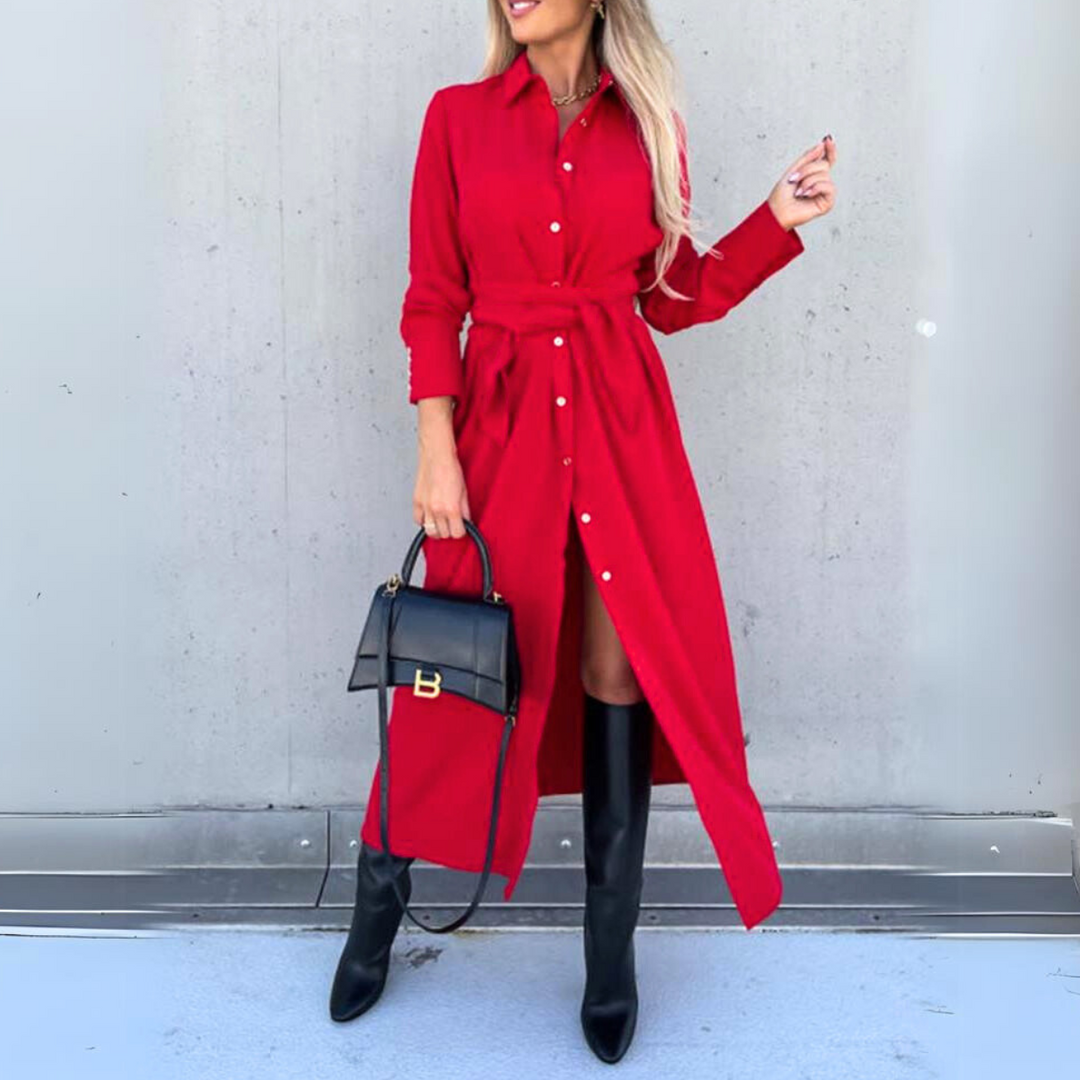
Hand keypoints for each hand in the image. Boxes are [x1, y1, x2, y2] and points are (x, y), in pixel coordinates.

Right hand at [413, 397, 471, 538]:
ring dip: (437, 529)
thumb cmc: (451, 469)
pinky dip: (424, 522)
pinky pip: (418, 521)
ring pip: (430, 532)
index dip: (461, 531)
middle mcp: (436, 510)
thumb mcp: (464, 492)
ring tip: (442, 522)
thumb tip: (465, 521)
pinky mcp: (416, 502)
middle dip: (450, 530)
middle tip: (453, 523)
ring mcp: (425, 507)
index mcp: (451, 508)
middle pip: (443, 534)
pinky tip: (430, 517)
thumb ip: (464, 510)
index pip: (457, 533)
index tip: (462, 527)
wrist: (437, 455)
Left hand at [767, 134, 836, 230]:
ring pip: (825, 175)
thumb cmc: (782, 196)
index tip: (827, 139)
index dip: (829, 150)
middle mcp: (821, 183)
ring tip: (798, 191)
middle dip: (807, 170)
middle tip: (794, 179)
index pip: (826, 160)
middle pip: (823, 165)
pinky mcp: (827, 203)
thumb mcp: (794, 170)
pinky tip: (806, 195)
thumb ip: (808, 157)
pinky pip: (829, 187)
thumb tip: (822, 144)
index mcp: (813, 175)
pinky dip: (815, 188)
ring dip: (807, 181)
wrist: (777, 211)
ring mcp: (824, 193)